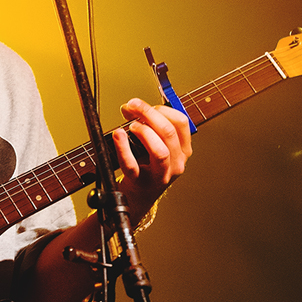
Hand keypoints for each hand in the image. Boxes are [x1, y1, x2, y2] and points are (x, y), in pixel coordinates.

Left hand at [112, 98, 192, 215]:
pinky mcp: (141, 183)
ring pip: (160, 150)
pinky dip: (123, 148)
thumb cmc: (146, 166)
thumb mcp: (154, 144)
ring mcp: (161, 175)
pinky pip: (132, 165)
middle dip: (148, 113)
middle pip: (169, 132)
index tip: (144, 105)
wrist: (138, 196)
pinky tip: (117, 135)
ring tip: (131, 125)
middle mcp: (177, 162)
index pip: (181, 122)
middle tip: (132, 105)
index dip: (161, 109)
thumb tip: (130, 107)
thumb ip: (146, 124)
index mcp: (183, 150)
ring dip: (144, 132)